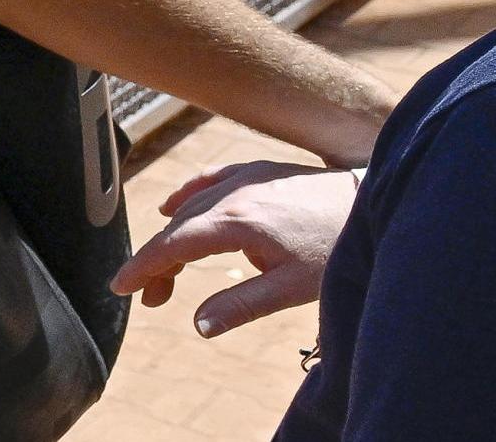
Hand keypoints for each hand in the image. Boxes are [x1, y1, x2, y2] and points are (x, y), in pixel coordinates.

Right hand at [109, 160, 357, 336]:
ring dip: (173, 236)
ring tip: (167, 268)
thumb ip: (241, 305)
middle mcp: (232, 194)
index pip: (173, 246)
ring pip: (191, 205)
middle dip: (158, 262)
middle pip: (177, 228)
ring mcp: (245, 177)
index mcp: (234, 222)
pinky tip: (176, 206)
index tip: (121, 286)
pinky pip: (209, 180)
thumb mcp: (292, 287)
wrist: (374, 203)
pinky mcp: (259, 171)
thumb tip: (198, 325)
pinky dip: (187, 196)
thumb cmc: (337, 246)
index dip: (143, 267)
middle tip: (152, 297)